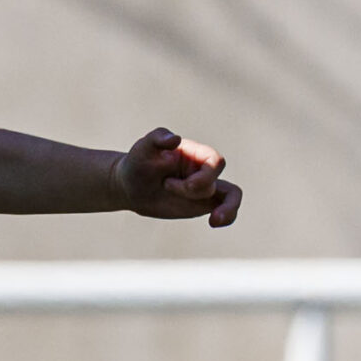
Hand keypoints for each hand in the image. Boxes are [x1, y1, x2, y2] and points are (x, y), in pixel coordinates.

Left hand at [115, 128, 240, 226]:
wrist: (130, 186)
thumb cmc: (138, 162)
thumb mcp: (143, 148)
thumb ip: (158, 138)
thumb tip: (175, 139)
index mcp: (195, 153)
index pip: (215, 161)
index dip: (204, 175)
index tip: (173, 182)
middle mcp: (204, 170)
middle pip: (214, 181)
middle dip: (193, 190)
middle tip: (165, 185)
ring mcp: (205, 187)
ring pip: (230, 196)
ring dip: (226, 208)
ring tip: (215, 219)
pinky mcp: (202, 204)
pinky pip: (225, 208)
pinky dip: (228, 216)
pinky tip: (214, 223)